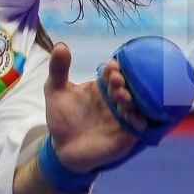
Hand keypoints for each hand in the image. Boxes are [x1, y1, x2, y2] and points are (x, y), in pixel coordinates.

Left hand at [43, 42, 146, 175]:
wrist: (62, 148)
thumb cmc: (62, 116)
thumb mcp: (55, 89)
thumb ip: (58, 69)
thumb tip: (61, 45)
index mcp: (101, 87)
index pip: (112, 73)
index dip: (113, 69)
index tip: (110, 66)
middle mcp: (115, 100)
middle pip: (126, 87)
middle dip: (123, 82)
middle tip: (115, 79)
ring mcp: (122, 118)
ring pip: (135, 105)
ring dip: (131, 99)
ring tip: (121, 95)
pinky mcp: (126, 136)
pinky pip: (139, 127)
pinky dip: (137, 120)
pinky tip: (128, 115)